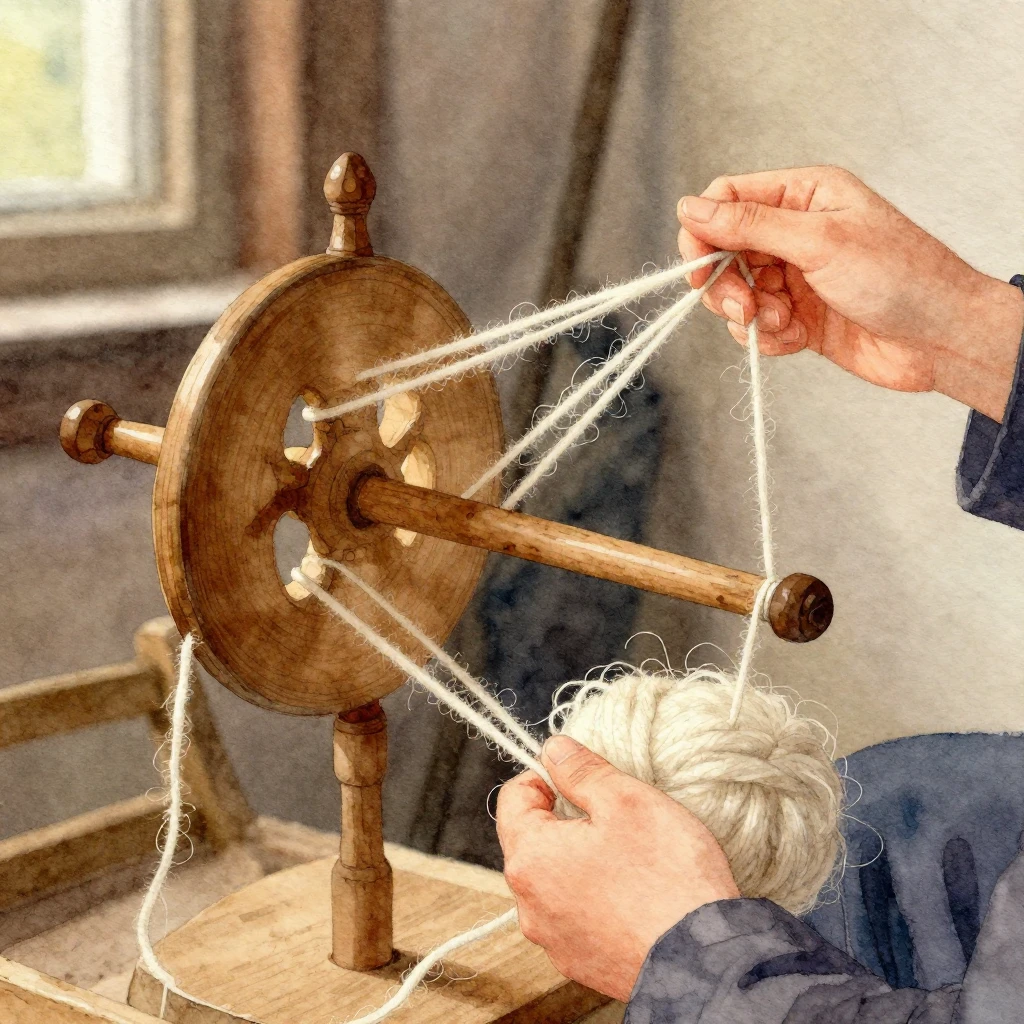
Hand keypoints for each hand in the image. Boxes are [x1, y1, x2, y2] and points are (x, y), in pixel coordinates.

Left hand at [496, 735, 738, 1001]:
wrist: (704, 960)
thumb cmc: (666, 878)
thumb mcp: (626, 800)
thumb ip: (581, 770)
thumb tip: (555, 750)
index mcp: (531, 858)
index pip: (512, 798)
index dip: (543, 777)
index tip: (575, 775)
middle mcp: (530, 905)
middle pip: (532, 841)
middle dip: (564, 821)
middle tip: (611, 814)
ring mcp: (554, 939)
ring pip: (554, 881)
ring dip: (579, 861)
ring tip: (628, 856)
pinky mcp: (580, 963)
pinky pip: (575, 917)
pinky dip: (595, 899)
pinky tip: (633, 894)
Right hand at [676, 166, 1023, 421]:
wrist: (941, 338)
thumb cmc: (901, 276)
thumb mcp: (819, 241)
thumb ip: (750, 225)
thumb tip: (689, 208)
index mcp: (803, 196)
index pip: (727, 199)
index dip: (703, 232)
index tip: (698, 267)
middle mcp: (795, 232)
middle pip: (723, 252)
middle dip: (726, 284)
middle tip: (744, 305)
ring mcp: (795, 276)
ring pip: (735, 293)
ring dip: (749, 314)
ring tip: (782, 322)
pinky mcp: (798, 317)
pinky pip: (757, 326)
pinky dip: (768, 337)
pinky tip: (798, 339)